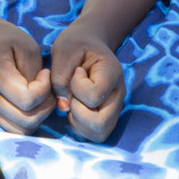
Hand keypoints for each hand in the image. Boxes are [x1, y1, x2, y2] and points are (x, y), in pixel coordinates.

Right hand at [0, 20, 53, 134]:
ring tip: (40, 96)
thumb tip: (42, 97)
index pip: (27, 100)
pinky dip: (27, 120)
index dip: (44, 89)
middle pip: (26, 120)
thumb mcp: (28, 46)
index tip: (45, 72)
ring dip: (37, 117)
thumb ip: (35, 73)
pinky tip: (30, 103)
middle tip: (47, 87)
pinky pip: (13, 128)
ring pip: (20, 130)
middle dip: (45, 106)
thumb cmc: (5, 39)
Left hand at [49, 20, 125, 142]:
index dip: (76, 87)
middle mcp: (118, 95)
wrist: (88, 43)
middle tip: (71, 94)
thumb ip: (60, 76)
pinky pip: (95, 135)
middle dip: (77, 112)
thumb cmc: (76, 44)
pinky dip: (80, 126)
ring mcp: (115, 108)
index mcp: (112, 73)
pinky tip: (74, 108)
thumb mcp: (63, 50)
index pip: (94, 95)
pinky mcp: (107, 116)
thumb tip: (63, 107)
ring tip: (72, 101)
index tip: (76, 71)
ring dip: (78, 122)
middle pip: (101, 124)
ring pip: (99, 134)